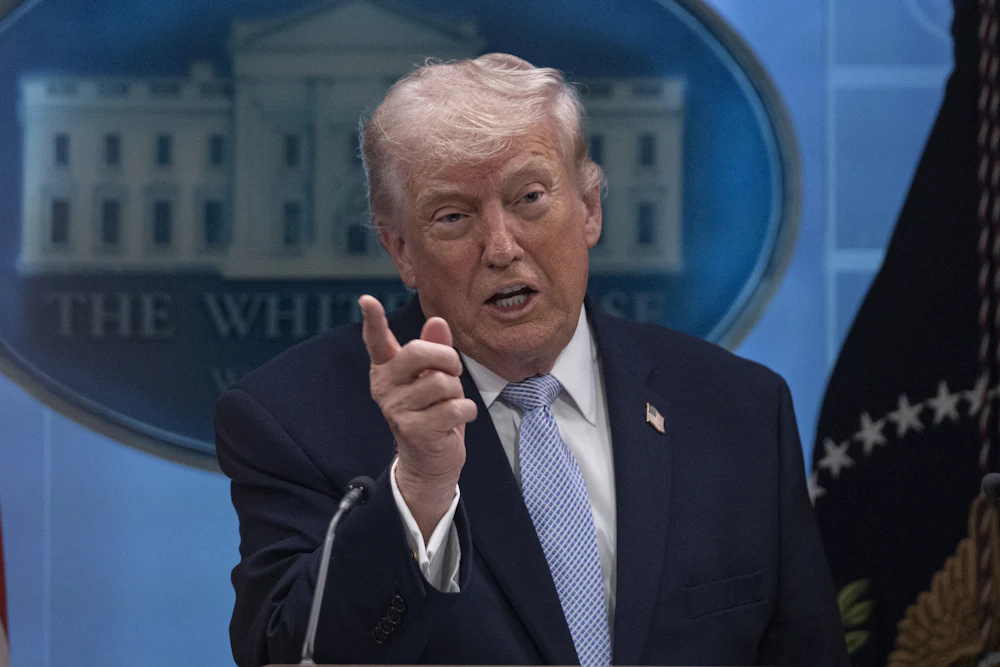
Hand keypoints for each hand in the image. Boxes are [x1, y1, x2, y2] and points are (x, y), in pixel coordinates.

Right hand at [359, 295, 476, 540]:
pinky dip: (466, 412)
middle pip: (419, 352)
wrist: (429, 461)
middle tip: (453, 373)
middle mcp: (385, 387)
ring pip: (442, 382)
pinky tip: (455, 421)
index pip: (377, 341)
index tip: (367, 300)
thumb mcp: (434, 377)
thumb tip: (437, 322)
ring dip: (457, 393)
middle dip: (447, 359)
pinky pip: (455, 408)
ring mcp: (397, 410)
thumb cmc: (433, 412)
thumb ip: (435, 349)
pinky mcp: (414, 431)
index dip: (373, 320)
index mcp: (387, 369)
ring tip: (449, 405)